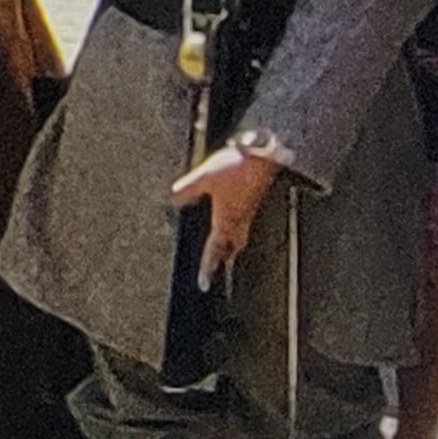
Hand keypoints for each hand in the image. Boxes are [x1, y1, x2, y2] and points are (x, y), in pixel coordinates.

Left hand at [171, 143, 286, 288]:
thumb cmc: (236, 166)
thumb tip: (173, 198)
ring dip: (232, 247)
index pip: (215, 249)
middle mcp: (239, 220)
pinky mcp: (253, 202)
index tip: (204, 283)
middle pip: (232, 247)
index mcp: (227, 220)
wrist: (264, 155)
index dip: (208, 266)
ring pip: (240, 237)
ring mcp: (248, 211)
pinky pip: (244, 224)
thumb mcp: (205, 177)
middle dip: (223, 258)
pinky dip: (237, 231)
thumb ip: (189, 189)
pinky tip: (234, 223)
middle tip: (214, 268)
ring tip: (225, 252)